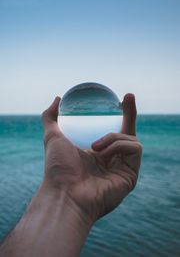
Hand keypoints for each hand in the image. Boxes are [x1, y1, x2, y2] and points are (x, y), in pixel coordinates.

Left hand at [42, 93, 141, 223]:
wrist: (65, 193)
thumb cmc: (57, 168)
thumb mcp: (52, 137)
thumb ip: (51, 117)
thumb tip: (58, 98)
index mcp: (98, 152)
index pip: (112, 129)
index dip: (119, 114)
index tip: (121, 97)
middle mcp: (112, 159)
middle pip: (127, 131)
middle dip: (130, 112)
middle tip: (128, 96)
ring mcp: (122, 166)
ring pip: (130, 138)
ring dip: (113, 137)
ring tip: (95, 147)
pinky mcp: (131, 174)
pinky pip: (134, 148)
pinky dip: (119, 145)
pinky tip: (104, 154)